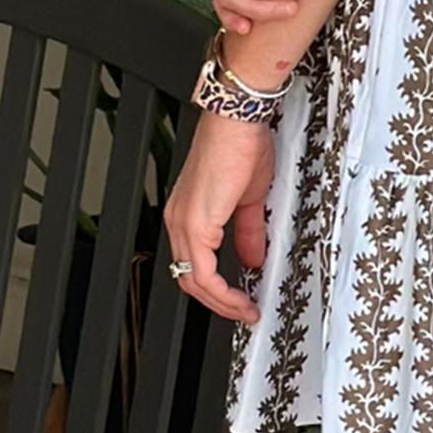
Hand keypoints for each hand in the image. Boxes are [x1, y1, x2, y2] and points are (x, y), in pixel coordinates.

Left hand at [163, 110, 274, 323]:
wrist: (237, 121)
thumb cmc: (240, 145)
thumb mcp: (248, 198)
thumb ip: (247, 232)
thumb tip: (253, 258)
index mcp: (188, 214)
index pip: (194, 264)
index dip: (217, 289)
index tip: (241, 299)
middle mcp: (179, 221)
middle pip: (190, 280)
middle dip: (220, 303)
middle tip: (245, 311)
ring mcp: (184, 223)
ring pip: (193, 282)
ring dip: (222, 302)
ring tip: (246, 309)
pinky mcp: (195, 224)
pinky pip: (203, 273)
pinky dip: (222, 291)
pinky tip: (242, 294)